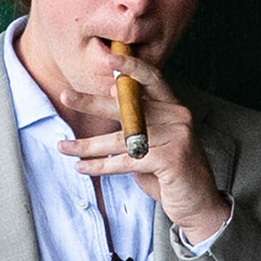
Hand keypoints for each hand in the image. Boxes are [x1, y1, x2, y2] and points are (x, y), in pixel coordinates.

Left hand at [58, 43, 228, 245]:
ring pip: (121, 138)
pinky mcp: (170, 160)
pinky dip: (100, 165)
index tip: (109, 58)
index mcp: (173, 107)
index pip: (152, 79)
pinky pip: (126, 160)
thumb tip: (109, 95)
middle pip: (128, 106)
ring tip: (63, 146)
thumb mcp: (151, 142)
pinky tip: (82, 166)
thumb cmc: (168, 171)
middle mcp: (177, 116)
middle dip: (93, 102)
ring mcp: (176, 137)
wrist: (197, 202)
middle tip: (66, 96)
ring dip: (87, 144)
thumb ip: (134, 121)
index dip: (131, 68)